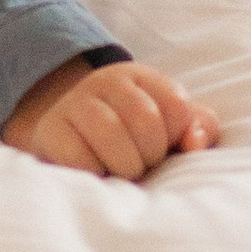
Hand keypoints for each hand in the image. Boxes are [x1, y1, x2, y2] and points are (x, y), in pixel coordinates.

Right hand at [0, 56, 219, 179]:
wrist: (70, 138)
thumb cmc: (133, 138)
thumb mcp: (170, 127)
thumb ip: (199, 129)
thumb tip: (194, 143)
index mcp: (141, 77)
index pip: (176, 106)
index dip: (175, 137)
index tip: (163, 147)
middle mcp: (106, 81)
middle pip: (145, 119)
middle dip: (150, 154)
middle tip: (140, 163)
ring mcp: (75, 103)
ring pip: (111, 132)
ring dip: (124, 165)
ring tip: (121, 172)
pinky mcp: (51, 130)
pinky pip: (79, 156)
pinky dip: (95, 173)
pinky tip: (97, 174)